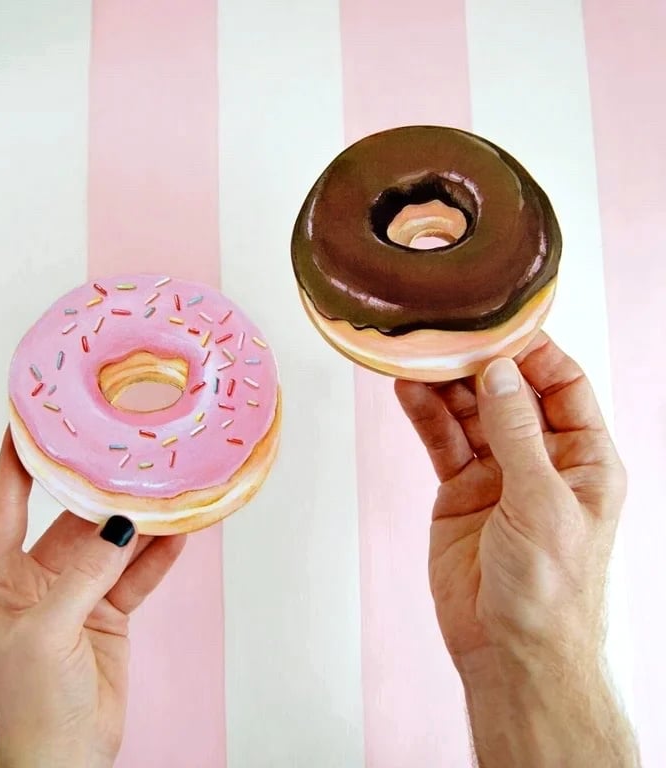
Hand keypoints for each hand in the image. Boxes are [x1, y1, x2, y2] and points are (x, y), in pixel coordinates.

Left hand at [0, 430, 184, 767]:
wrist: (69, 758)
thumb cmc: (35, 702)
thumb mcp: (50, 632)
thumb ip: (85, 572)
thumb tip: (122, 522)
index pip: (5, 502)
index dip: (18, 459)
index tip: (37, 419)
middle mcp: (34, 575)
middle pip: (70, 517)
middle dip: (99, 488)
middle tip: (126, 449)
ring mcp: (74, 590)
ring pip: (110, 542)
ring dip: (139, 521)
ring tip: (167, 487)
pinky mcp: (108, 608)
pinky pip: (136, 572)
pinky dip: (159, 555)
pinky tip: (182, 532)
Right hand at [395, 332, 637, 766]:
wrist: (509, 651)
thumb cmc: (550, 588)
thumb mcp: (541, 501)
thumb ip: (517, 432)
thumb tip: (499, 372)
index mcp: (584, 459)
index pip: (563, 386)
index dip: (533, 355)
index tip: (497, 327)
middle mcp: (541, 460)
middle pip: (510, 394)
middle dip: (480, 366)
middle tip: (445, 338)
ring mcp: (498, 474)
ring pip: (470, 414)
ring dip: (445, 387)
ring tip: (416, 358)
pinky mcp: (460, 490)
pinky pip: (442, 443)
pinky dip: (425, 417)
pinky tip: (407, 392)